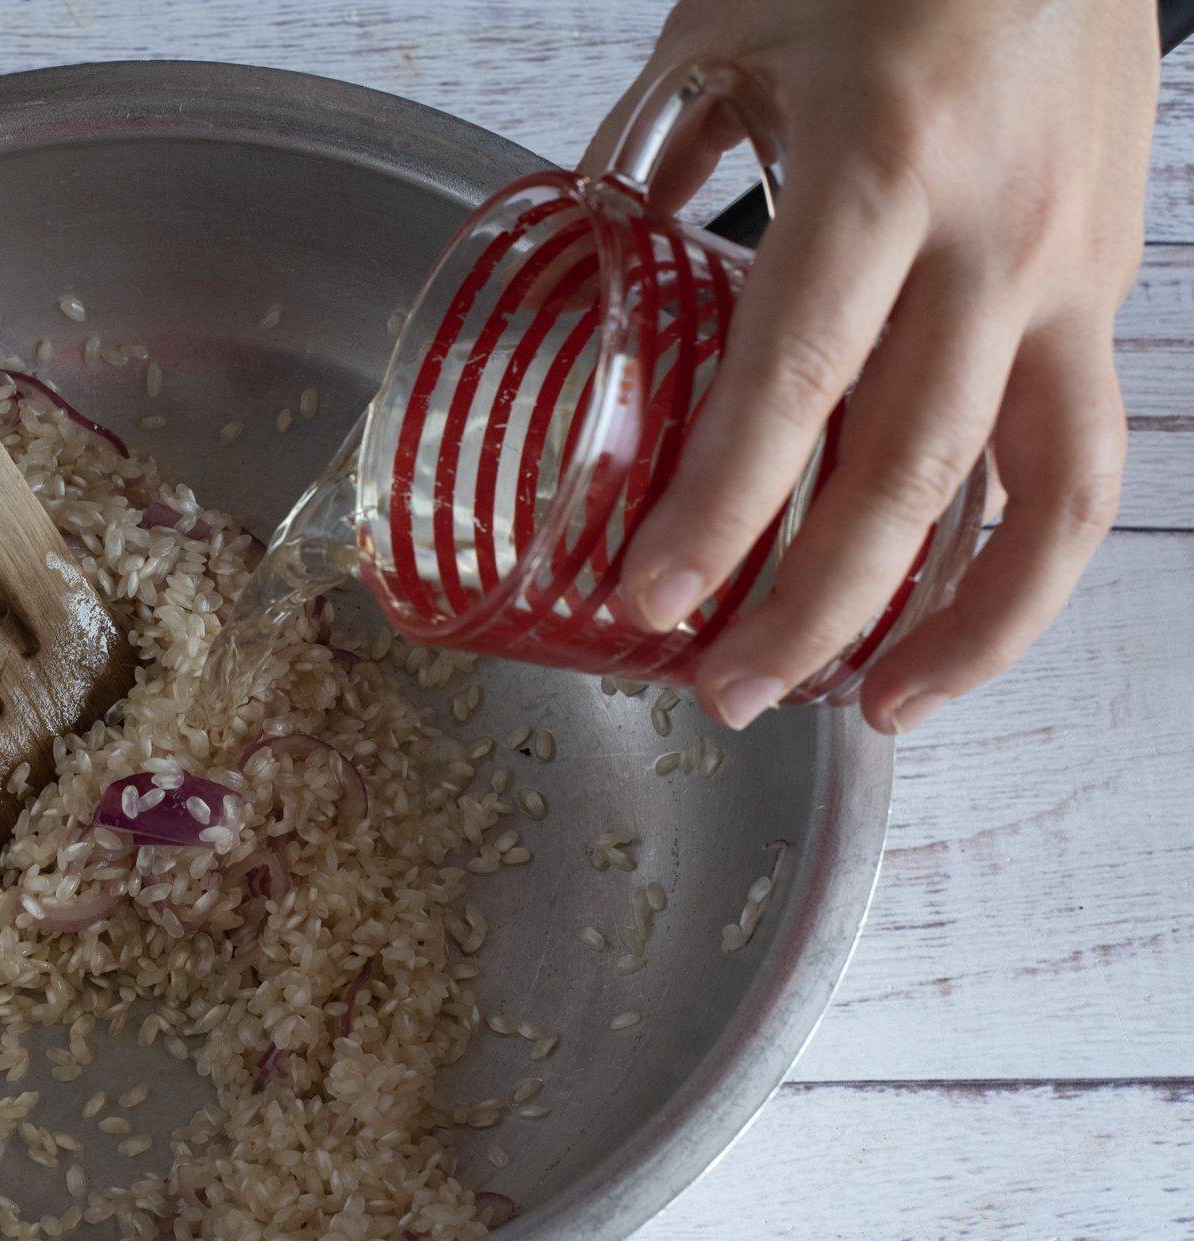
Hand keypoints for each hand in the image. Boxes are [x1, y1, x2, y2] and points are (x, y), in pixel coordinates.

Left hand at [589, 0, 1156, 732]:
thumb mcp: (733, 24)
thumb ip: (653, 150)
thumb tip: (588, 243)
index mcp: (881, 161)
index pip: (793, 378)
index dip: (721, 507)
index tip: (651, 598)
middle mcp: (995, 235)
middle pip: (910, 473)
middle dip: (815, 608)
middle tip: (728, 691)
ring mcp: (1074, 268)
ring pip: (1047, 496)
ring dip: (964, 628)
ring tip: (878, 709)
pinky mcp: (1115, 286)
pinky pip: (1079, 451)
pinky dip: (1024, 553)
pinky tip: (959, 614)